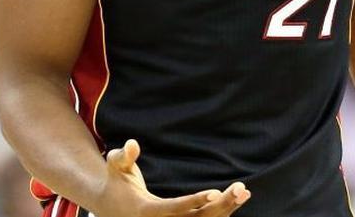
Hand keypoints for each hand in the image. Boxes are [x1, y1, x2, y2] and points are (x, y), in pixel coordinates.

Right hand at [91, 139, 251, 216]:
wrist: (109, 205)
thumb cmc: (115, 181)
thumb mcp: (115, 165)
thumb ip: (123, 156)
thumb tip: (132, 145)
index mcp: (144, 211)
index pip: (172, 209)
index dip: (193, 202)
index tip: (214, 193)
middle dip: (219, 206)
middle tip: (240, 188)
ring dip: (225, 209)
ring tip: (244, 192)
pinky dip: (221, 212)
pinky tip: (238, 199)